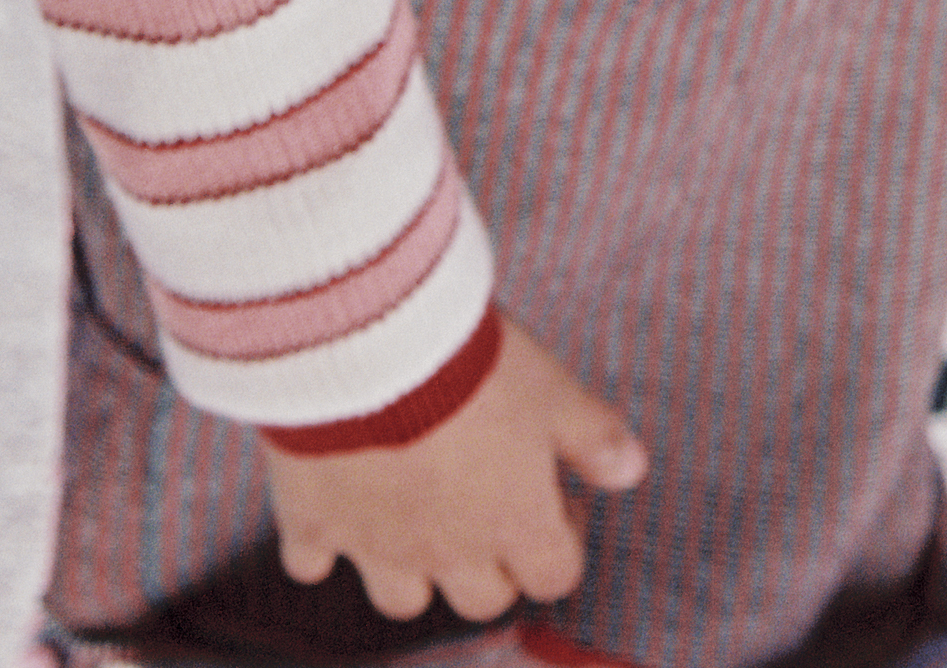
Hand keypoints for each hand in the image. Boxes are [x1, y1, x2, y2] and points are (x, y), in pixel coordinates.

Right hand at [261, 314, 645, 624]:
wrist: (369, 346)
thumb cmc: (474, 364)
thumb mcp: (553, 389)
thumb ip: (593, 436)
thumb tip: (634, 471)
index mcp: (513, 525)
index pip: (555, 575)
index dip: (562, 538)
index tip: (556, 492)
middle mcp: (447, 553)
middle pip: (482, 597)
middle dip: (494, 560)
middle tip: (490, 499)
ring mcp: (376, 547)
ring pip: (402, 600)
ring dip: (415, 568)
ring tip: (418, 510)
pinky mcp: (313, 524)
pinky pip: (313, 562)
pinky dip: (323, 544)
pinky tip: (336, 500)